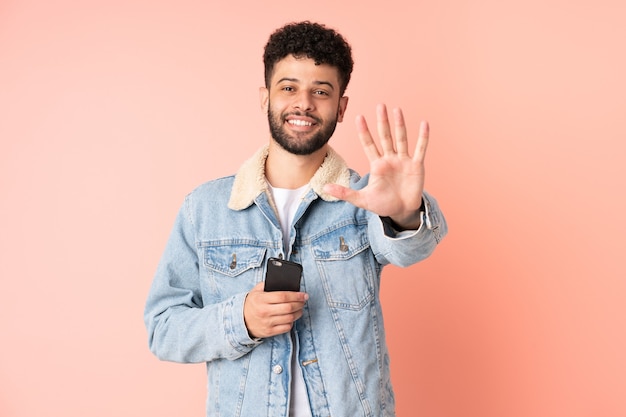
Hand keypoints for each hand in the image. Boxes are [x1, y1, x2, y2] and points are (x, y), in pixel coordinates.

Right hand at [243, 282, 307, 338]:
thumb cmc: (252, 303)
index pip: (283, 296)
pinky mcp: (269, 332)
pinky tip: (292, 317)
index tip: (303, 295)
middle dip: (299, 303)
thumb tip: (284, 282)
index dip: (296, 295)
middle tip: (303, 301)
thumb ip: (268, 284)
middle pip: (288, 307)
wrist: (241, 320)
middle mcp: (264, 312)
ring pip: (289, 318)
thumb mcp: (256, 291)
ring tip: (300, 308)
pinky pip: (286, 327)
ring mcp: (267, 323)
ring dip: (298, 313)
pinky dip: (292, 322)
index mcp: (261, 299)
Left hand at [324, 104, 428, 228]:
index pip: (369, 144)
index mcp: (377, 165)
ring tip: (397, 110)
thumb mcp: (361, 200)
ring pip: (401, 139)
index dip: (364, 131)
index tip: (358, 117)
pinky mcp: (416, 166)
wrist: (402, 212)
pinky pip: (420, 149)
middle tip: (380, 105)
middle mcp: (390, 159)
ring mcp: (403, 161)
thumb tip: (324, 188)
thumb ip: (344, 192)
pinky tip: (424, 124)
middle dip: (382, 122)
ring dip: (399, 125)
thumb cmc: (382, 204)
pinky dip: (423, 137)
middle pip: (385, 137)